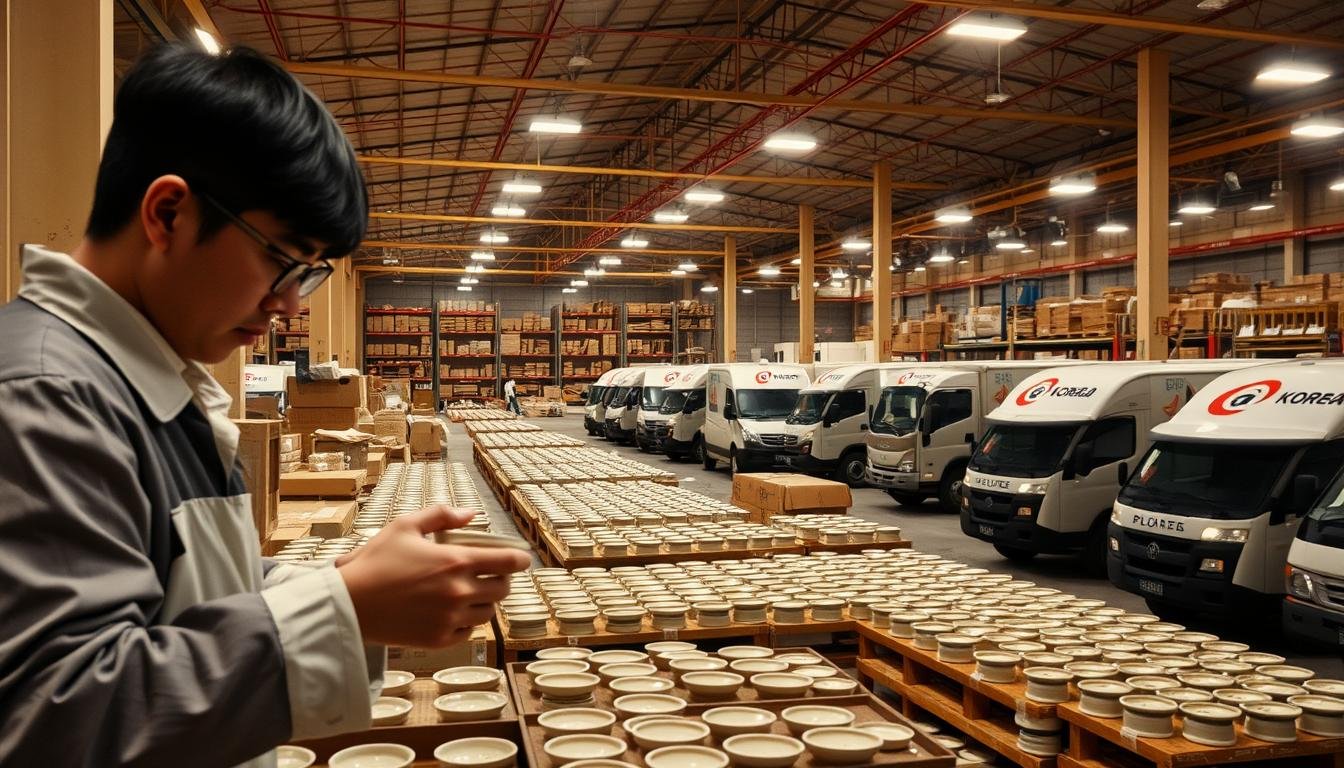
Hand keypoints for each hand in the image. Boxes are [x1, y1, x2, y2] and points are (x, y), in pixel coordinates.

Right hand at [338, 505, 530, 646]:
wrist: (350, 604)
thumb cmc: (376, 562)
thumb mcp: (406, 526)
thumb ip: (441, 515)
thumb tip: (471, 514)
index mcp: (456, 562)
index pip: (509, 562)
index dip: (521, 559)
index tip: (521, 559)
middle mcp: (460, 592)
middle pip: (503, 589)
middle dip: (501, 580)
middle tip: (490, 575)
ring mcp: (451, 619)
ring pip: (488, 613)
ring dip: (484, 602)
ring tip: (470, 593)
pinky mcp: (439, 640)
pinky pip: (469, 632)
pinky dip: (467, 623)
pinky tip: (453, 613)